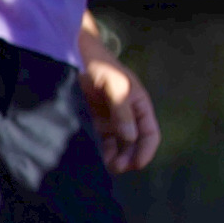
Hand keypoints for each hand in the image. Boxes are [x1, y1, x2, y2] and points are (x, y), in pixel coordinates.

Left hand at [78, 25, 159, 174]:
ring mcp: (111, 120)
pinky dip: (101, 153)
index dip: (147, 150)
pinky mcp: (94, 122)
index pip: (150, 133)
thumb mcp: (114, 82)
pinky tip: (96, 159)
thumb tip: (130, 137)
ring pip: (118, 147)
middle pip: (135, 144)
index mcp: (139, 104)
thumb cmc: (99, 65)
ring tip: (107, 166)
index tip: (137, 164)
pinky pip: (101, 143)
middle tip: (118, 167)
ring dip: (116, 158)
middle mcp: (128, 115)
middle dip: (130, 158)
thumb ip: (122, 108)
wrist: (73, 55)